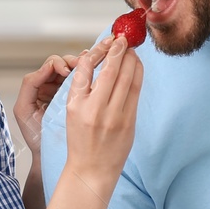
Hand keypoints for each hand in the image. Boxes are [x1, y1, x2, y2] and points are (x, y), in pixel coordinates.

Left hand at [13, 50, 82, 154]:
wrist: (48, 155)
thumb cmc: (34, 135)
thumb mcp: (24, 110)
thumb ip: (29, 86)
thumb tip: (46, 68)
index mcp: (39, 86)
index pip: (50, 65)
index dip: (59, 64)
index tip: (66, 72)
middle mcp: (53, 86)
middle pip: (65, 64)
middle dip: (73, 62)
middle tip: (81, 69)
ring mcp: (67, 92)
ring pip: (77, 71)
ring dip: (84, 68)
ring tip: (92, 71)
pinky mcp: (79, 100)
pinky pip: (85, 84)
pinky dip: (91, 78)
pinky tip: (98, 76)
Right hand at [62, 35, 141, 193]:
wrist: (91, 170)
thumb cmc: (81, 140)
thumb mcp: (72, 111)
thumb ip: (83, 88)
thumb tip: (99, 61)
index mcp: (76, 104)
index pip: (88, 68)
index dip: (101, 50)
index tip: (108, 40)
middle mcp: (95, 109)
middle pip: (111, 69)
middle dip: (120, 49)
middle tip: (124, 38)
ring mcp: (114, 116)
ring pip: (128, 78)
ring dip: (132, 59)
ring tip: (132, 49)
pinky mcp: (129, 122)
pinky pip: (136, 91)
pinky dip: (138, 74)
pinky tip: (137, 66)